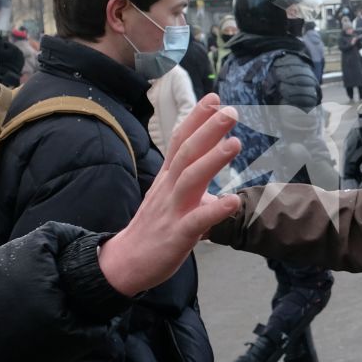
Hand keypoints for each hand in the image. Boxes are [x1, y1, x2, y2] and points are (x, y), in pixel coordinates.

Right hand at [98, 96, 242, 295]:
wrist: (126, 263)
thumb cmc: (154, 228)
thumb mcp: (170, 197)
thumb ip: (192, 182)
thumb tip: (219, 175)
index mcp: (168, 177)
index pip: (180, 140)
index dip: (197, 118)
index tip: (214, 98)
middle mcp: (169, 188)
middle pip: (187, 153)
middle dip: (208, 130)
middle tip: (230, 111)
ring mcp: (172, 211)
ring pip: (191, 180)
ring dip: (213, 160)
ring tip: (236, 143)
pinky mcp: (177, 235)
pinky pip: (198, 221)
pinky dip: (216, 211)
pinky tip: (234, 201)